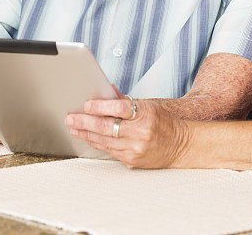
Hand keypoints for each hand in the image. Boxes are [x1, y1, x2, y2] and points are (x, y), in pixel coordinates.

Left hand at [65, 98, 189, 167]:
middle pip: (106, 127)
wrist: (181, 145)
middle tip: (71, 118)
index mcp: (145, 115)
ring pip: (104, 141)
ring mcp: (135, 149)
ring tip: (74, 127)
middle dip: (84, 122)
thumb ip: (125, 100)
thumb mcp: (148, 105)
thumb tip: (107, 90)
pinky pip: (110, 151)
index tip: (86, 104)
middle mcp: (140, 133)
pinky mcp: (132, 161)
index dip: (99, 106)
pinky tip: (88, 137)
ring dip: (86, 134)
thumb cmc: (164, 122)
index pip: (118, 109)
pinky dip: (97, 143)